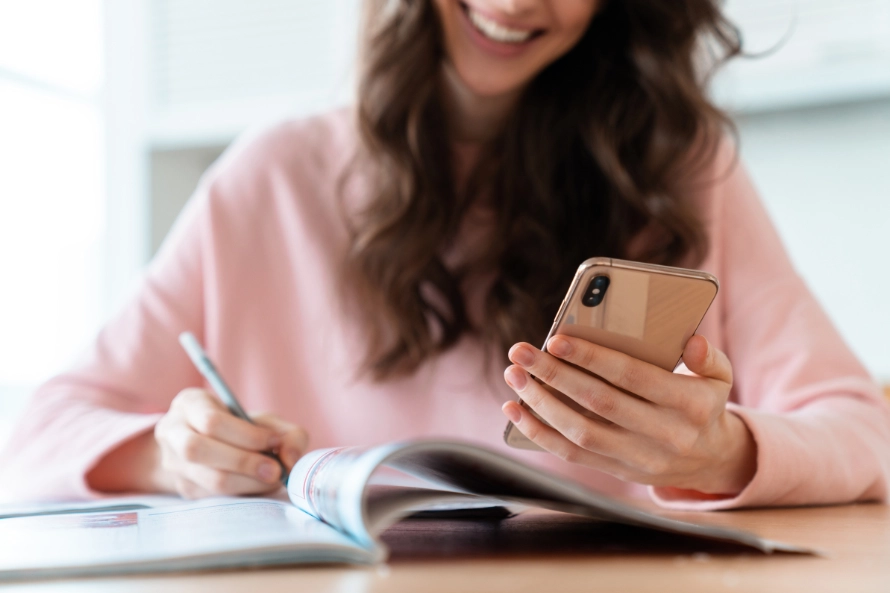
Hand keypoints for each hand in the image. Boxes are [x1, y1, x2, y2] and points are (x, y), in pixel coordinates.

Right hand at [152, 388, 307, 497]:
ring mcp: (173, 462)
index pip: (211, 421)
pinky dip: (241, 493)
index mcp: (189, 403)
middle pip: (198, 450)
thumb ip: (287, 434)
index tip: (274, 441)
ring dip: (245, 482)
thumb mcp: (265, 421)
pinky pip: (212, 496)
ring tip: (270, 478)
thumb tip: (291, 459)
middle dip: (243, 462)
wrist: (213, 446)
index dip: (246, 435)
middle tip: (275, 470)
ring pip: (206, 478)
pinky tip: (257, 485)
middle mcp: (172, 431)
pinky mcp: (183, 488)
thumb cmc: (242, 429)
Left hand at [501, 335, 755, 494]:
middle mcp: (664, 435)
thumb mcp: (718, 378)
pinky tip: (515, 409)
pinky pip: (572, 455)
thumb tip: (691, 341)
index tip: (556, 339)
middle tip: (520, 352)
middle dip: (554, 375)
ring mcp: (639, 459)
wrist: (709, 461)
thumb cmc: (703, 404)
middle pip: (599, 402)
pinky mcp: (618, 472)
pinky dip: (539, 432)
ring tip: (514, 376)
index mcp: (690, 405)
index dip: (592, 358)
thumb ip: (708, 356)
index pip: (633, 377)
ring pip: (580, 432)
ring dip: (540, 403)